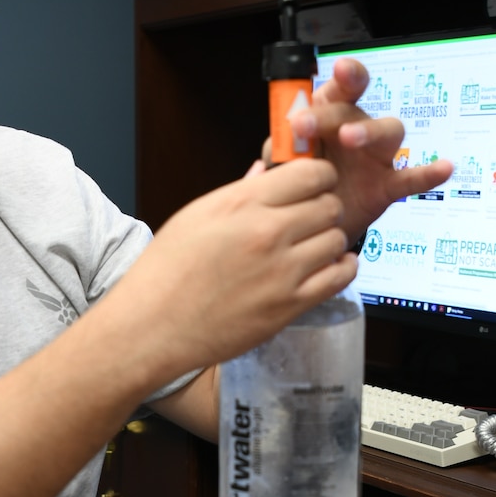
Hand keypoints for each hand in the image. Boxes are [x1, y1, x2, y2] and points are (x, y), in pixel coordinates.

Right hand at [113, 157, 353, 380]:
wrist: (154, 325)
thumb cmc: (166, 270)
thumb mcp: (196, 215)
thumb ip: (240, 191)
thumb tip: (266, 171)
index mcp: (243, 203)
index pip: (312, 173)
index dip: (319, 177)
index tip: (313, 185)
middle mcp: (267, 232)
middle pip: (330, 205)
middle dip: (325, 209)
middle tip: (312, 219)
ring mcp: (282, 271)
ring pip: (338, 240)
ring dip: (331, 241)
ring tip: (314, 247)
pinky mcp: (289, 305)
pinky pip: (339, 278)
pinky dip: (342, 269)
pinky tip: (330, 267)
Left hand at [263, 57, 454, 241]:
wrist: (312, 223)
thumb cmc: (301, 181)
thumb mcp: (285, 162)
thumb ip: (282, 150)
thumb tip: (278, 144)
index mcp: (331, 115)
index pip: (342, 86)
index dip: (346, 74)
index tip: (339, 70)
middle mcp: (357, 128)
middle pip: (354, 109)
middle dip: (329, 114)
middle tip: (304, 125)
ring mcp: (376, 156)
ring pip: (388, 131)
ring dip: (369, 131)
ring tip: (351, 138)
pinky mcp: (387, 186)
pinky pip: (412, 178)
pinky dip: (428, 173)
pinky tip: (444, 168)